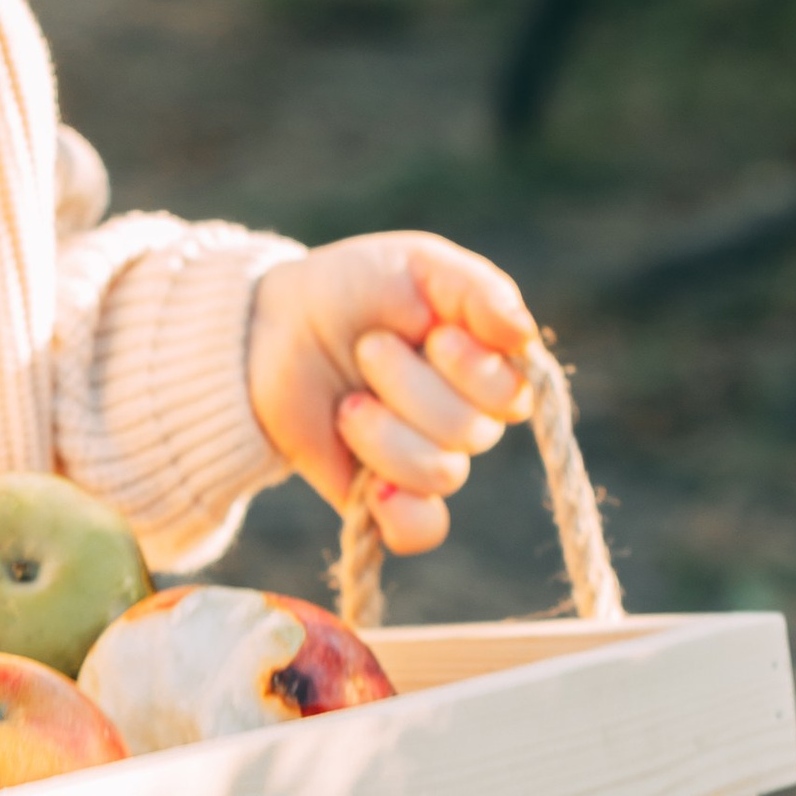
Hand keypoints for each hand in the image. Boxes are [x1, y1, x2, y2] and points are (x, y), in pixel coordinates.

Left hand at [247, 235, 537, 557]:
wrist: (273, 326)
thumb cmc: (355, 288)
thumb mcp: (418, 265)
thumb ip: (477, 291)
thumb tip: (522, 337)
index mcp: (485, 365)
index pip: (512, 395)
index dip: (470, 368)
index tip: (429, 331)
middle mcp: (465, 417)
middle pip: (471, 433)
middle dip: (407, 386)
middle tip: (367, 349)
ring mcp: (424, 459)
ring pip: (441, 474)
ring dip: (383, 433)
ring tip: (347, 402)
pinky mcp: (382, 495)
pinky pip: (421, 530)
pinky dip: (400, 512)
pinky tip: (370, 487)